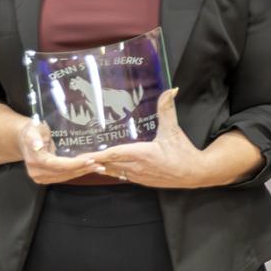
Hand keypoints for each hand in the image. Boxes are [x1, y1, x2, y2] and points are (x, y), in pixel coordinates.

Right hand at [18, 118, 101, 184]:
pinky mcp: (46, 178)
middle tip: (99, 164)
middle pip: (63, 173)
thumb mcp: (32, 129)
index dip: (74, 164)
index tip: (89, 160)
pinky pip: (63, 177)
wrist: (24, 139)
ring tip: (98, 167)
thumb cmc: (32, 131)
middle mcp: (36, 172)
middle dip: (82, 169)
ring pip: (65, 177)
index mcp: (35, 160)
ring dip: (82, 172)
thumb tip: (37, 146)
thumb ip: (34, 137)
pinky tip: (88, 169)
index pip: (57, 165)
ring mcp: (41, 177)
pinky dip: (76, 173)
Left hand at [89, 89, 208, 187]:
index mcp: (142, 154)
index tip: (82, 154)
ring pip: (114, 171)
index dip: (97, 154)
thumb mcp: (174, 129)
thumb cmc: (183, 152)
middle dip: (93, 161)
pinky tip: (106, 166)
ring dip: (101, 166)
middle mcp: (137, 167)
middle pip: (109, 164)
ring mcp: (139, 176)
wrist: (195, 173)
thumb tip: (170, 90)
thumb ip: (167, 109)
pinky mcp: (142, 180)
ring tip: (86, 160)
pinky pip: (122, 175)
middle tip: (76, 156)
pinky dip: (112, 170)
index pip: (114, 154)